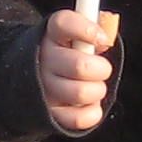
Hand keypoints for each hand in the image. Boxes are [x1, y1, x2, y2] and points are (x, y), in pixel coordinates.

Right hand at [38, 9, 118, 134]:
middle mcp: (43, 60)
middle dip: (101, 69)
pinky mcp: (51, 114)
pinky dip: (91, 112)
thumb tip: (105, 40)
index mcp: (51, 35)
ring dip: (96, 90)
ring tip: (93, 86)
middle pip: (81, 66)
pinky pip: (79, 118)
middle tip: (101, 69)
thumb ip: (93, 30)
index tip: (103, 39)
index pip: (64, 23)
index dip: (88, 30)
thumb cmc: (68, 53)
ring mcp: (44, 89)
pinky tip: (88, 103)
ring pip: (82, 93)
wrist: (37, 80)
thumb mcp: (77, 34)